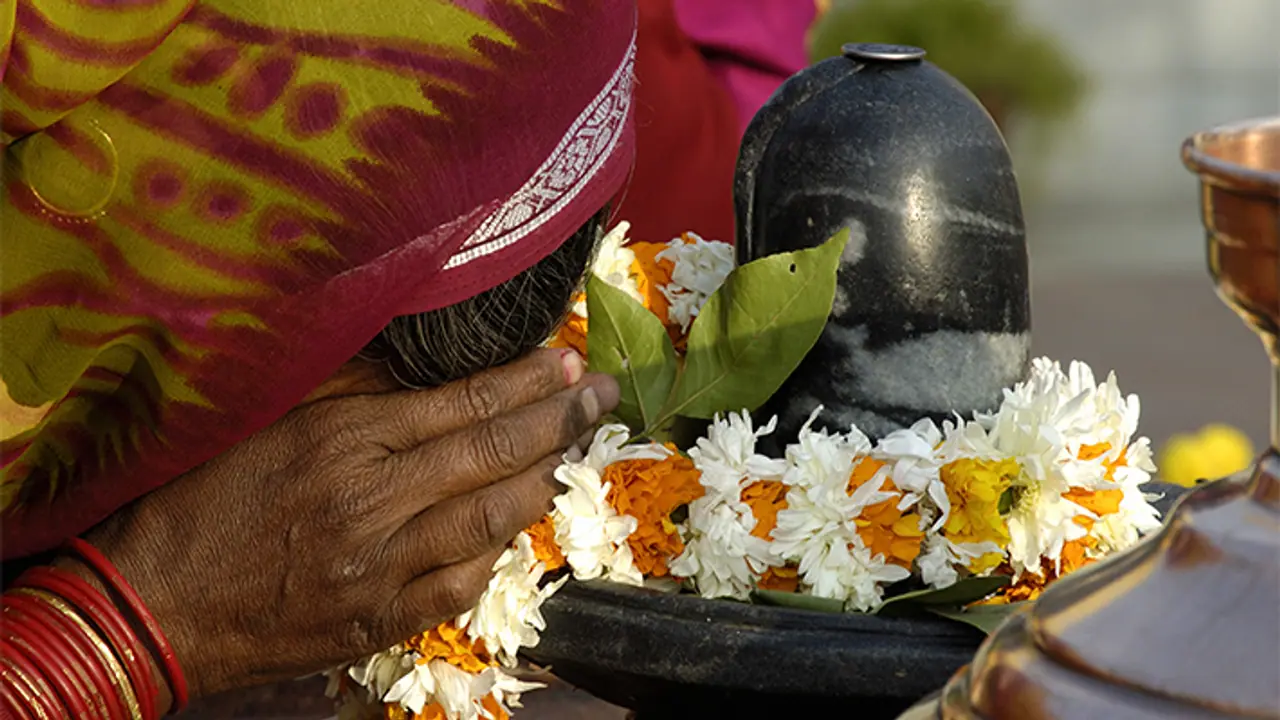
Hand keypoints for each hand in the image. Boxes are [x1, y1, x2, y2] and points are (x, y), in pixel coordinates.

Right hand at [65, 349, 617, 702]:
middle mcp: (370, 500)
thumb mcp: (269, 419)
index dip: (525, 381)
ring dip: (544, 483)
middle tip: (601, 396)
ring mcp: (379, 568)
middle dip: (558, 421)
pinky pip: (461, 586)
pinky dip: (497, 553)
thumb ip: (350, 388)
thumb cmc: (205, 499)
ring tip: (577, 454)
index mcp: (342, 439)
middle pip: (490, 454)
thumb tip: (425, 362)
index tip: (566, 362)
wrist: (157, 602)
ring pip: (490, 519)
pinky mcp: (378, 620)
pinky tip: (515, 528)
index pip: (462, 402)